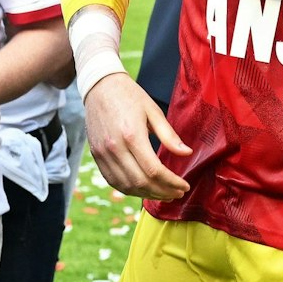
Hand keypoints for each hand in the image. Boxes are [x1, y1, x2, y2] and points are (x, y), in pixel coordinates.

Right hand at [83, 74, 190, 199]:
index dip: (172, 183)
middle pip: (141, 182)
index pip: (154, 170)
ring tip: (163, 194)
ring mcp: (103, 153)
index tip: (184, 186)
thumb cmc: (129, 96)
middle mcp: (115, 147)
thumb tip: (186, 153)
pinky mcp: (96, 155)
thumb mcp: (153, 111)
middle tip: (177, 193)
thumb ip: (169, 135)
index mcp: (132, 135)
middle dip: (162, 192)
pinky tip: (143, 189)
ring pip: (126, 185)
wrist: (99, 87)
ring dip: (146, 194)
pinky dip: (129, 189)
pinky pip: (112, 180)